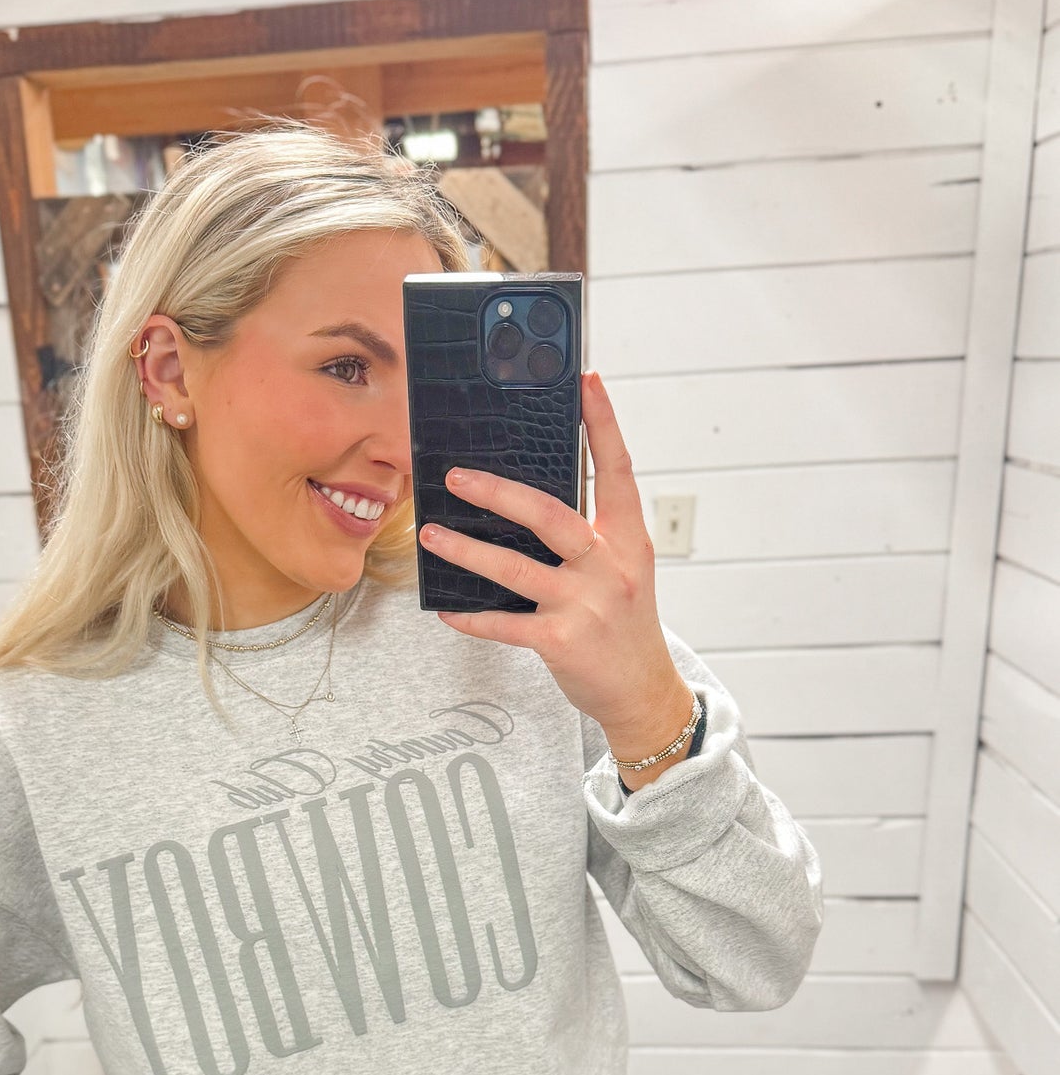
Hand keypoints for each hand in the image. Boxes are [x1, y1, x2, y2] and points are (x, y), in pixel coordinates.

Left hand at [418, 370, 691, 752]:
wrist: (643, 692)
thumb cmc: (625, 624)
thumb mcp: (622, 571)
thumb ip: (588, 536)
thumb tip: (526, 500)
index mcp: (628, 540)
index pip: (617, 470)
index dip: (603, 424)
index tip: (586, 381)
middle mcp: (610, 567)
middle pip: (550, 515)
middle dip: (499, 492)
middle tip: (456, 476)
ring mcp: (586, 605)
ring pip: (515, 569)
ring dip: (466, 551)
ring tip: (431, 535)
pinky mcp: (561, 642)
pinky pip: (504, 623)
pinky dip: (472, 616)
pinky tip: (447, 608)